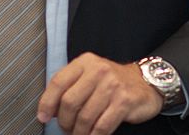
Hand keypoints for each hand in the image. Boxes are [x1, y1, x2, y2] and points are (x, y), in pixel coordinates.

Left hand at [37, 53, 162, 134]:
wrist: (145, 82)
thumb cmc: (111, 82)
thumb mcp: (89, 75)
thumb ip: (69, 87)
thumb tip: (48, 110)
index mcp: (85, 62)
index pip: (58, 82)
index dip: (47, 102)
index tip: (43, 117)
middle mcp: (98, 70)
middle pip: (70, 102)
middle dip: (64, 122)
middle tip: (66, 129)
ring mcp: (112, 85)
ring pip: (85, 117)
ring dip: (78, 132)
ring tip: (79, 134)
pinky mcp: (124, 101)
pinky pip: (102, 126)